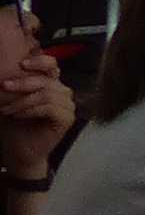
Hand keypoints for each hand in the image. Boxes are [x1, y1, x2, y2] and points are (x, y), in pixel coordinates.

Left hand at [0, 61, 70, 178]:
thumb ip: (13, 87)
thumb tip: (2, 74)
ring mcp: (67, 106)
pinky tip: (19, 115)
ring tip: (7, 109)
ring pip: (47, 94)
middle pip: (46, 80)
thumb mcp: (11, 102)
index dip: (40, 61)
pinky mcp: (67, 119)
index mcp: (51, 85)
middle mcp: (62, 92)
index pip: (52, 65)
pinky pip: (50, 108)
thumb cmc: (15, 127)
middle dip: (22, 83)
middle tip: (4, 86)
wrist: (20, 153)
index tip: (22, 64)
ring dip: (23, 101)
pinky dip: (31, 110)